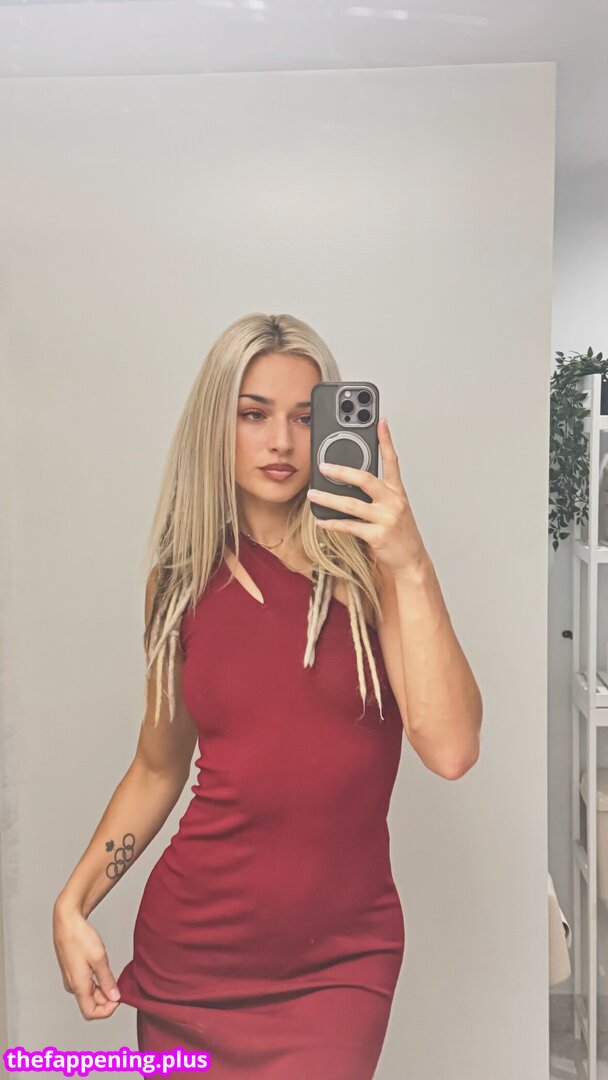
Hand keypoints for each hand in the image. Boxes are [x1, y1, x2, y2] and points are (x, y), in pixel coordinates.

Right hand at [52, 899, 121, 1018]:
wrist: (67, 922)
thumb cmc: (80, 937)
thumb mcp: (99, 959)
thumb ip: (107, 981)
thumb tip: (114, 997)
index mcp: (77, 986)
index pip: (91, 1013)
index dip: (107, 1010)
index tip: (118, 998)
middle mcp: (72, 986)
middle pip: (91, 1003)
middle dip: (107, 998)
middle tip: (119, 984)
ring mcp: (71, 979)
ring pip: (89, 994)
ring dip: (102, 989)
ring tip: (110, 973)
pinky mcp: (72, 971)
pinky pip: (86, 984)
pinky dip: (97, 982)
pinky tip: (102, 969)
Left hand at [307, 417, 426, 576]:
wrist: (411, 560)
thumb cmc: (399, 533)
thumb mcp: (393, 509)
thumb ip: (376, 494)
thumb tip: (350, 482)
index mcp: (397, 492)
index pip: (392, 460)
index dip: (386, 440)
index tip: (380, 422)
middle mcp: (393, 502)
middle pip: (366, 479)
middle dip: (342, 471)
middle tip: (324, 466)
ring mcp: (386, 519)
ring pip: (352, 504)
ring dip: (329, 499)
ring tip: (313, 494)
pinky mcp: (377, 536)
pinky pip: (349, 526)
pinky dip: (333, 523)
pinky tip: (321, 520)